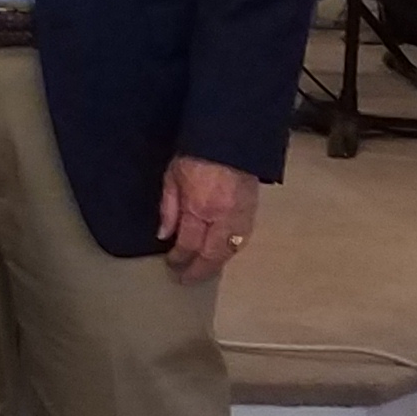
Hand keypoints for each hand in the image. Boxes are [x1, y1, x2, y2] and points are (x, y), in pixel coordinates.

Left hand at [157, 158, 260, 284]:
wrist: (231, 136)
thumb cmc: (196, 153)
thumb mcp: (172, 177)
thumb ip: (168, 208)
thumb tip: (163, 236)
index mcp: (200, 207)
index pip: (189, 245)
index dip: (179, 259)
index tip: (171, 265)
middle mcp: (223, 217)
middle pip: (212, 255)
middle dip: (198, 270)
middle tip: (186, 279)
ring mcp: (241, 215)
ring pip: (230, 250)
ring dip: (216, 263)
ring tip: (203, 270)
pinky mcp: (253, 210)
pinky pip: (242, 239)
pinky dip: (230, 250)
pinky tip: (221, 253)